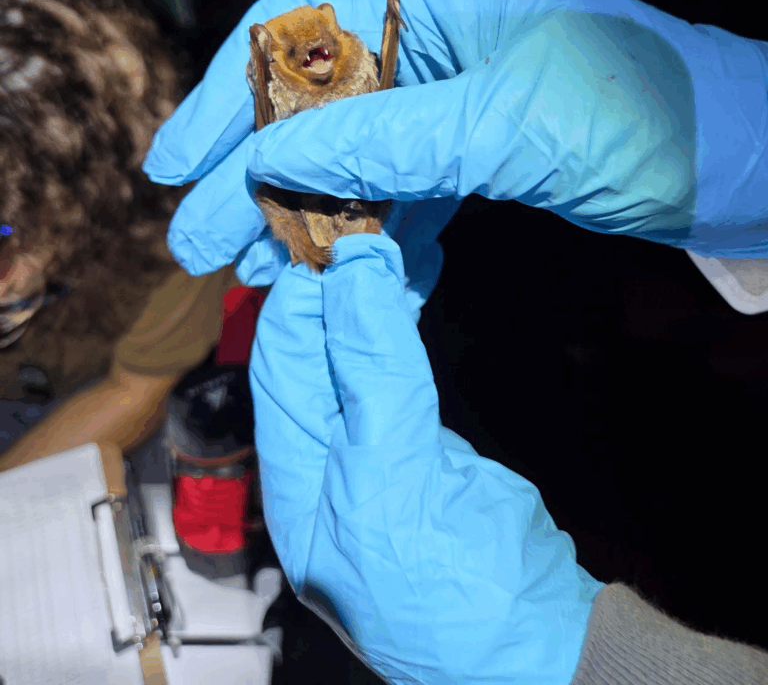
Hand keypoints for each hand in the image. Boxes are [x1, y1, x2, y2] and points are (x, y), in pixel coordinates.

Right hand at [146, 0, 767, 264]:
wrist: (749, 160)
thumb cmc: (653, 115)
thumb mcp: (510, 123)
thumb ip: (389, 139)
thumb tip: (273, 157)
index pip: (305, 19)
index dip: (231, 86)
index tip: (180, 159)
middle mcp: (443, 33)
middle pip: (320, 94)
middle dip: (259, 169)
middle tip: (202, 239)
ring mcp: (461, 93)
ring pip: (357, 148)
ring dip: (309, 209)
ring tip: (261, 271)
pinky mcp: (482, 146)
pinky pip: (404, 183)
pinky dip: (371, 226)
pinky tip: (340, 267)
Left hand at [250, 233, 602, 683]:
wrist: (539, 647)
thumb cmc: (456, 594)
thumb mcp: (396, 472)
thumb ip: (370, 370)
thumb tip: (349, 276)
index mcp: (299, 482)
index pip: (283, 364)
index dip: (303, 296)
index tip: (329, 237)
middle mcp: (327, 465)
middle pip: (317, 351)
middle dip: (337, 283)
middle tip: (361, 220)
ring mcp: (377, 454)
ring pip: (361, 350)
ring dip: (376, 291)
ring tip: (394, 234)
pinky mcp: (422, 446)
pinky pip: (401, 365)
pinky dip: (406, 317)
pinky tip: (417, 276)